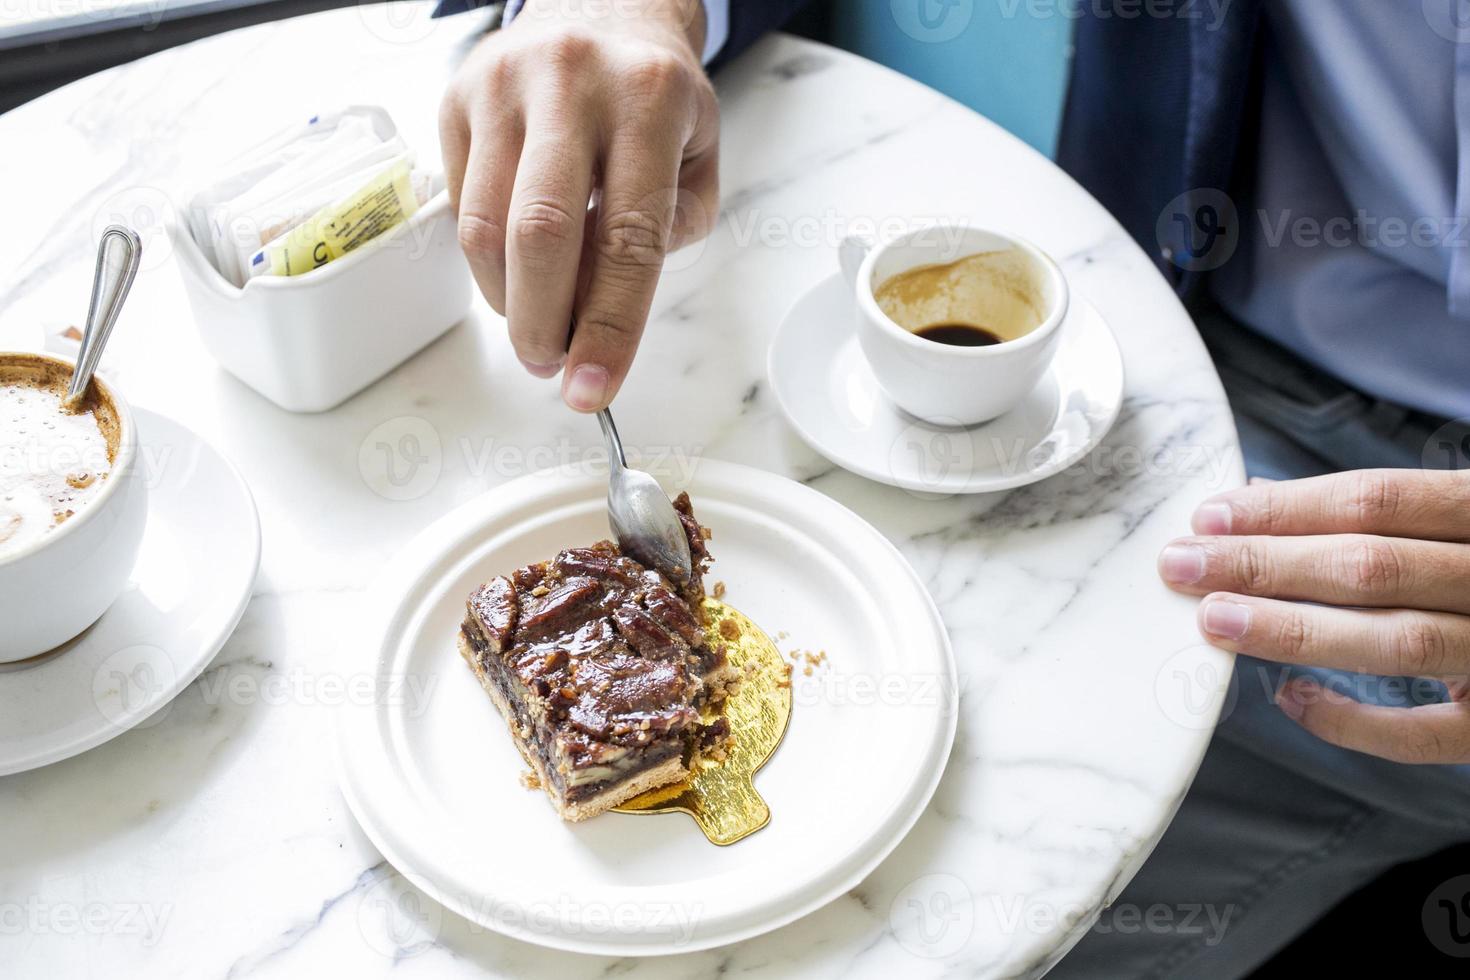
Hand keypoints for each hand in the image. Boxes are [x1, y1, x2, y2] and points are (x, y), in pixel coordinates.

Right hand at [439, 0, 717, 411]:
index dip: (610, 328)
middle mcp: (572, 83)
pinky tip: (517, 263)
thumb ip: (661, 239)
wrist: (605, 5)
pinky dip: (487, 257)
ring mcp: (505, 84)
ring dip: (506, 301)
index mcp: (650, 100)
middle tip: (550, 364)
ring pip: (484, 226)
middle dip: (541, 322)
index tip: (593, 389)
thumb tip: (594, 314)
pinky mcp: (458, 95)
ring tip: (534, 324)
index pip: (629, 239)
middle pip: (540, 234)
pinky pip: (461, 204)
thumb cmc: (657, 99)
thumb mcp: (698, 161)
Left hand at [1160, 469, 1469, 762]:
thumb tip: (1261, 501)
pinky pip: (1422, 736)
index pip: (1378, 500)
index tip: (1209, 516)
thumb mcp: (1465, 519)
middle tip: (1181, 565)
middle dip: (1265, 565)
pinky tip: (1289, 697)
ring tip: (1213, 619)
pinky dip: (1352, 719)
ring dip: (1291, 630)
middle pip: (1371, 567)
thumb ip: (1386, 511)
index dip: (1287, 508)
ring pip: (1394, 642)